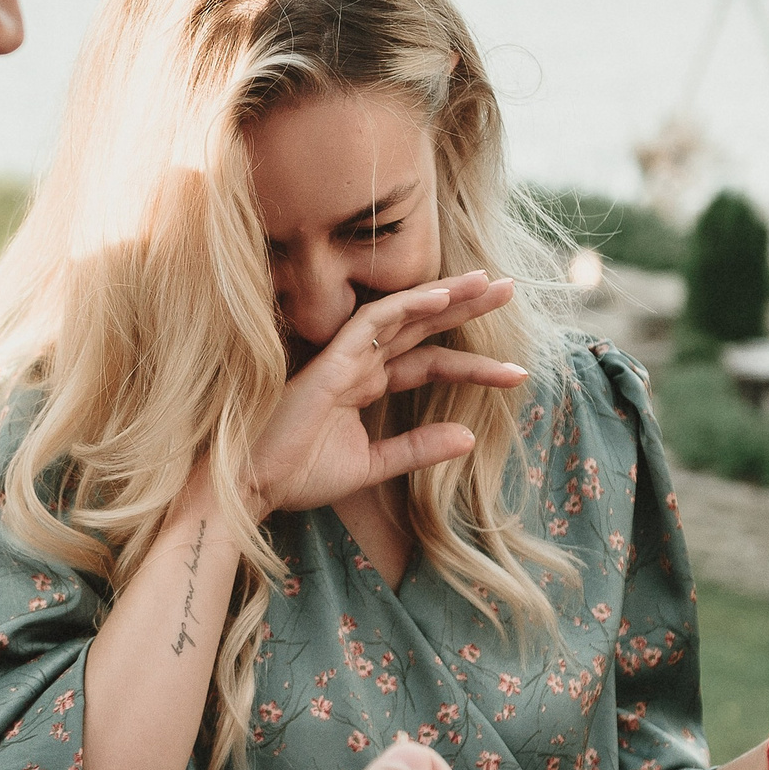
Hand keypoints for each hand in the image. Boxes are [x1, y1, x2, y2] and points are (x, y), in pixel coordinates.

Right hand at [247, 272, 526, 517]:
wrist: (250, 486)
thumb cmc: (295, 474)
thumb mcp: (370, 465)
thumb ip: (416, 449)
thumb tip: (469, 437)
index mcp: (365, 384)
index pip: (427, 361)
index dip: (472, 364)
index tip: (517, 373)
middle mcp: (357, 363)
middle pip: (421, 326)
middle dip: (465, 306)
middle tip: (509, 288)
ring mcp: (343, 358)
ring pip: (403, 314)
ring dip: (446, 296)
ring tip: (489, 284)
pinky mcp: (329, 360)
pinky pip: (372, 323)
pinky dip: (407, 306)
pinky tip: (441, 297)